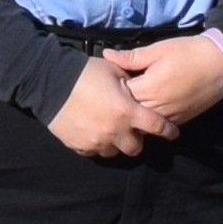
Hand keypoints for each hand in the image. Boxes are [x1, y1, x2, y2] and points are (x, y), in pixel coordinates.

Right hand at [47, 56, 175, 159]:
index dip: (168, 131)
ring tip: (110, 131)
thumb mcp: (112, 70)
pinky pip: (94, 151)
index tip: (173, 133)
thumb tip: (138, 87)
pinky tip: (93, 131)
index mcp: (127, 112)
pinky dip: (97, 144)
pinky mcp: (80, 146)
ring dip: (116, 143)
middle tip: (132, 129)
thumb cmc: (84, 73)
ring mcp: (97, 141)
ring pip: (115, 152)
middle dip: (137, 139)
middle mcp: (115, 132)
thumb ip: (130, 82)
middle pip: (136, 148)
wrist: (49, 82)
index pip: (157, 127)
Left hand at [101, 30, 222, 129]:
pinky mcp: (180, 120)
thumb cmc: (188, 53)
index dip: (114, 87)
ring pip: (144, 121)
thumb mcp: (158, 50)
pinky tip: (150, 105)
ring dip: (137, 112)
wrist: (221, 65)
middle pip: (130, 111)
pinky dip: (152, 117)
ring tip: (133, 99)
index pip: (121, 94)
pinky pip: (159, 123)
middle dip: (123, 102)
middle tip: (119, 90)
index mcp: (149, 89)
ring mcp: (170, 117)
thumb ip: (131, 57)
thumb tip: (107, 55)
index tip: (112, 79)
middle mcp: (157, 108)